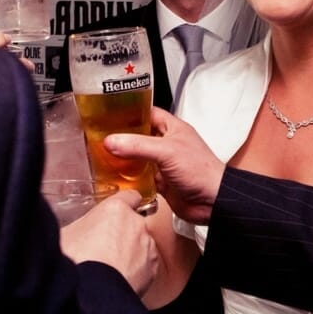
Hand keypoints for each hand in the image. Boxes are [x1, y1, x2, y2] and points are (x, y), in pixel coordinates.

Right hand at [59, 190, 158, 296]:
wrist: (94, 292)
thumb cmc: (77, 260)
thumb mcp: (66, 234)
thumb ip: (79, 226)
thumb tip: (74, 231)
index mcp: (116, 209)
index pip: (130, 196)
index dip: (124, 204)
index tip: (117, 212)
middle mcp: (137, 223)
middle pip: (133, 222)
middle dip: (123, 232)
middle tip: (104, 246)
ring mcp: (148, 245)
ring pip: (141, 243)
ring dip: (131, 251)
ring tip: (112, 266)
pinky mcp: (154, 268)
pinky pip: (146, 264)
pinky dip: (138, 269)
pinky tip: (121, 277)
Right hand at [103, 107, 223, 224]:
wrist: (212, 201)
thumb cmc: (201, 171)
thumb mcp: (167, 151)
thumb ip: (138, 145)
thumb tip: (112, 141)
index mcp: (172, 128)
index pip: (148, 113)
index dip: (131, 112)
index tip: (110, 113)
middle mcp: (166, 144)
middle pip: (139, 135)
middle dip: (122, 136)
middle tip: (100, 135)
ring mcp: (162, 163)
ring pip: (137, 156)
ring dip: (123, 158)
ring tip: (101, 154)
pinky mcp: (160, 181)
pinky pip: (139, 176)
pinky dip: (128, 177)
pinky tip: (114, 176)